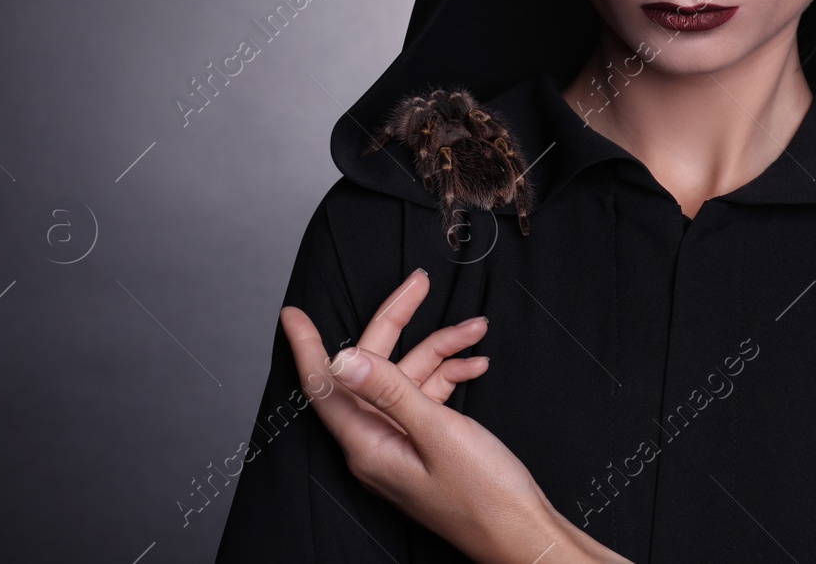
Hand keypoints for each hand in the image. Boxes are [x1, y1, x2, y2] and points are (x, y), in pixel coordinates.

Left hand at [281, 268, 630, 563]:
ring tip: (476, 329)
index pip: (325, 386)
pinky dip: (450, 374)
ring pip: (408, 378)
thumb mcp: (438, 434)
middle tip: (418, 282)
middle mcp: (377, 444)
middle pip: (372, 368)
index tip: (294, 314)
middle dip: (397, 321)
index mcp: (368, 445)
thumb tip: (343, 359)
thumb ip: (391, 392)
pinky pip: (427, 398)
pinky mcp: (426, 446)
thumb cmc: (486, 497)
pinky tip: (475, 365)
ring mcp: (402, 444)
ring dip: (441, 348)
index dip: (308, 346)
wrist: (522, 534)